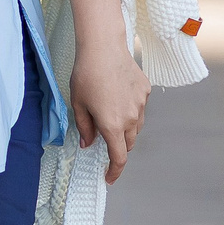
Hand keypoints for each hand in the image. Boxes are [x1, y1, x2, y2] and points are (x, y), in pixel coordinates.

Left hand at [70, 40, 149, 184]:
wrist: (103, 48)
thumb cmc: (86, 75)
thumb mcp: (78, 104)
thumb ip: (84, 127)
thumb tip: (88, 143)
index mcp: (112, 125)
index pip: (119, 157)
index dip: (114, 170)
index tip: (109, 177)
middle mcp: (130, 118)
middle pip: (129, 142)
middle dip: (118, 146)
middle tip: (104, 137)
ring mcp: (141, 104)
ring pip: (136, 126)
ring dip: (126, 128)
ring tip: (110, 112)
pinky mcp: (145, 90)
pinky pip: (139, 106)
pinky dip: (130, 108)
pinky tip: (118, 93)